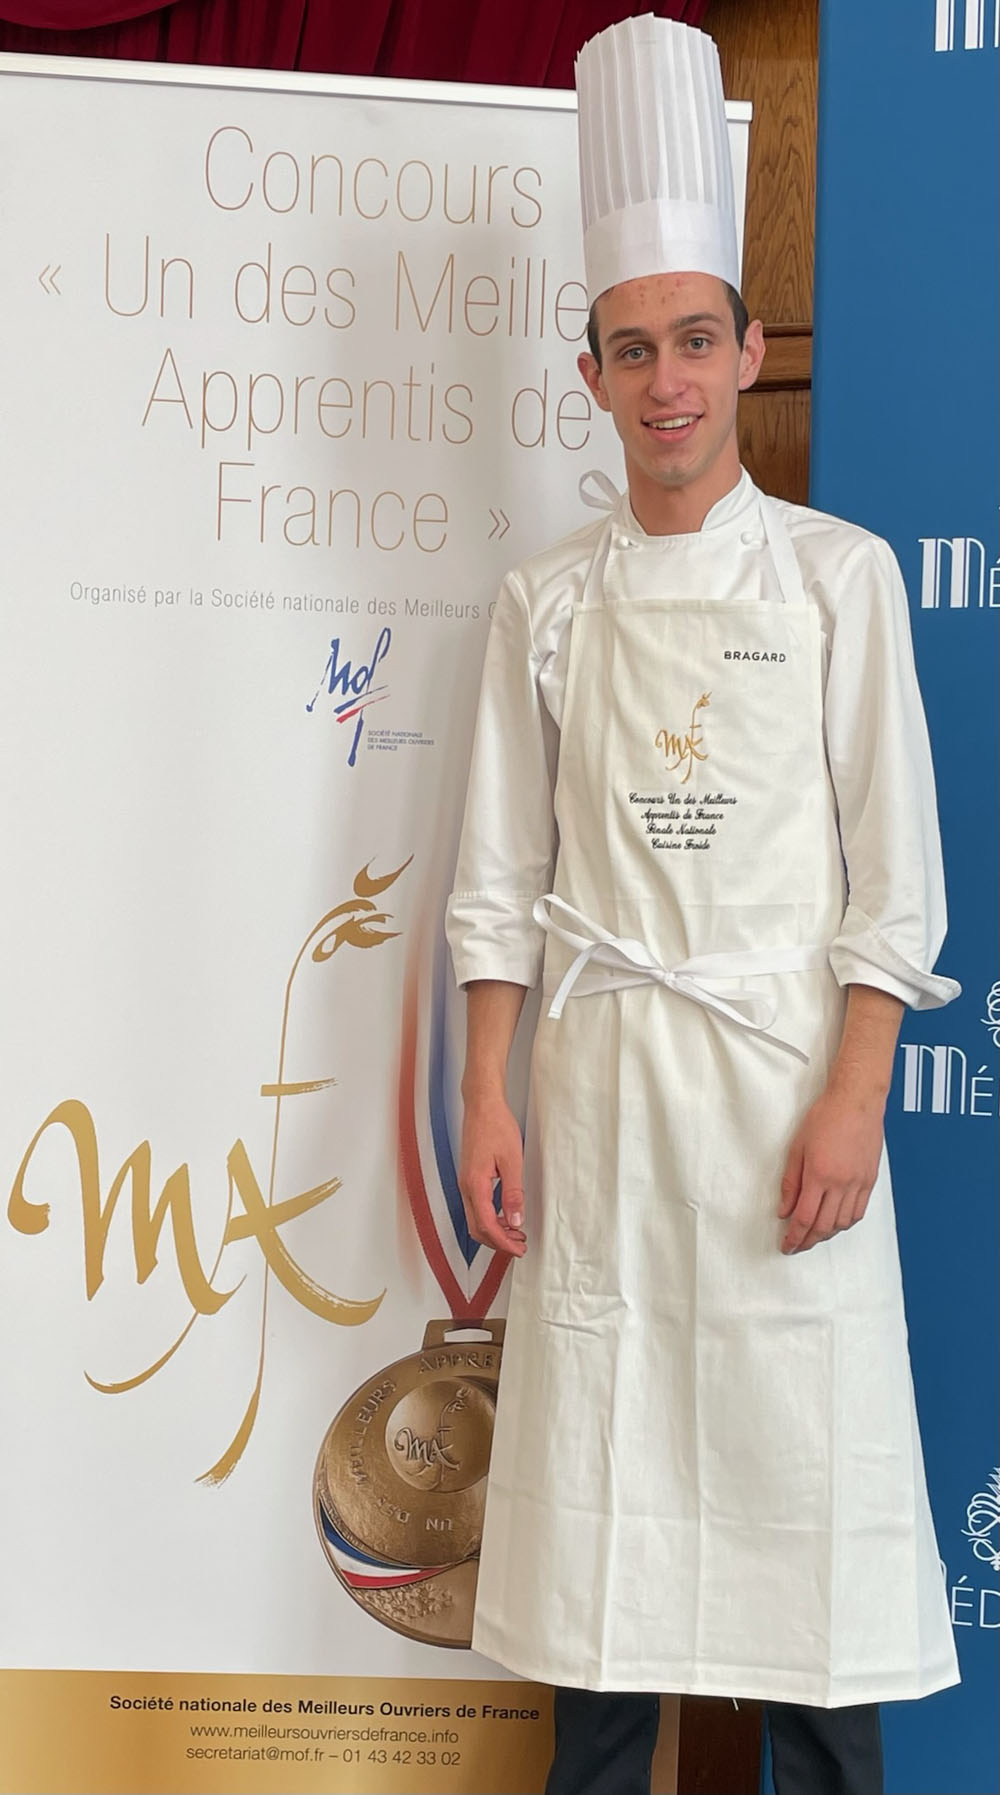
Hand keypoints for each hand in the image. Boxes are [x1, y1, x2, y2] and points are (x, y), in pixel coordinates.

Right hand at [458, 1092, 526, 1257]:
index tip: (519, 1249)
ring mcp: (466, 1182)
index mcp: (475, 1184)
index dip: (503, 1243)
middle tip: (520, 1246)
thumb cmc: (495, 1126)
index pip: (487, 1225)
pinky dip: (491, 1218)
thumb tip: (516, 1220)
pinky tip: (506, 1216)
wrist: (482, 1105)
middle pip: (477, 1228)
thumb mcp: (512, 1161)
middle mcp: (466, 1186)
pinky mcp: (469, 1177)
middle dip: (498, 1242)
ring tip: (517, 1233)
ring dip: (495, 1231)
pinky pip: (477, 1207)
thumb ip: (513, 1193)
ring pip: (476, 1219)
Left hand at [778, 1084, 885, 1253]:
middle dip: (808, 1241)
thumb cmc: (825, 1117)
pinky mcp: (870, 1180)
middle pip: (824, 1226)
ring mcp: (858, 1183)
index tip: (786, 1245)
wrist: (856, 1101)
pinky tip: (835, 1223)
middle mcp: (841, 1183)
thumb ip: (791, 1182)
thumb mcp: (797, 1147)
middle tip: (797, 1246)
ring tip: (813, 1236)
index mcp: (819, 1174)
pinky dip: (845, 1223)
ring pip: (842, 1223)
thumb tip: (784, 1210)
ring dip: (826, 1234)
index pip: (804, 1218)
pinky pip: (858, 1212)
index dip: (794, 1237)